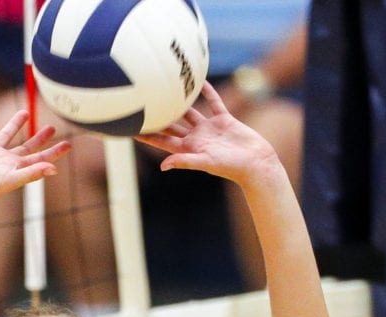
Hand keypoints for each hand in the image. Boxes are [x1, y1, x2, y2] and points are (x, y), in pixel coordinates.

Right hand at [0, 99, 70, 208]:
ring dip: (14, 123)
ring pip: (5, 133)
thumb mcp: (11, 179)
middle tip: (52, 128)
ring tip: (26, 111)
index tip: (69, 145)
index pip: (40, 159)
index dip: (54, 153)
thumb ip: (32, 173)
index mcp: (16, 168)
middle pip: (26, 146)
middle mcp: (4, 160)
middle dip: (39, 138)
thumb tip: (54, 169)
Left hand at [137, 81, 279, 187]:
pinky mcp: (224, 120)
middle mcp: (196, 138)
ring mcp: (209, 128)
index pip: (162, 140)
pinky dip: (207, 92)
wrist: (255, 162)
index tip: (130, 128)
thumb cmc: (231, 167)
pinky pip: (213, 102)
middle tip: (142, 103)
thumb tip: (163, 166)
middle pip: (172, 125)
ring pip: (190, 112)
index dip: (147, 134)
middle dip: (158, 116)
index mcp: (188, 149)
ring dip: (179, 102)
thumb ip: (184, 161)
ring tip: (166, 88)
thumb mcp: (206, 163)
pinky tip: (199, 80)